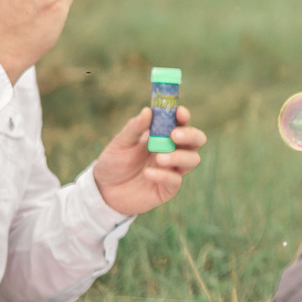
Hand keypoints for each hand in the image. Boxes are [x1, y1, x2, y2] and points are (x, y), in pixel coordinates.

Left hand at [90, 106, 205, 215]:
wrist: (104, 190)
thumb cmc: (114, 162)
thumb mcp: (121, 142)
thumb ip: (135, 127)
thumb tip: (148, 111)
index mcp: (163, 136)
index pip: (181, 123)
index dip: (183, 116)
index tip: (179, 112)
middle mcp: (173, 151)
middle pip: (197, 140)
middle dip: (190, 135)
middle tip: (175, 135)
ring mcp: (172, 170)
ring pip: (193, 160)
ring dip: (179, 156)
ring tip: (159, 158)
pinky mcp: (168, 189)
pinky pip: (175, 181)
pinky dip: (164, 175)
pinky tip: (148, 173)